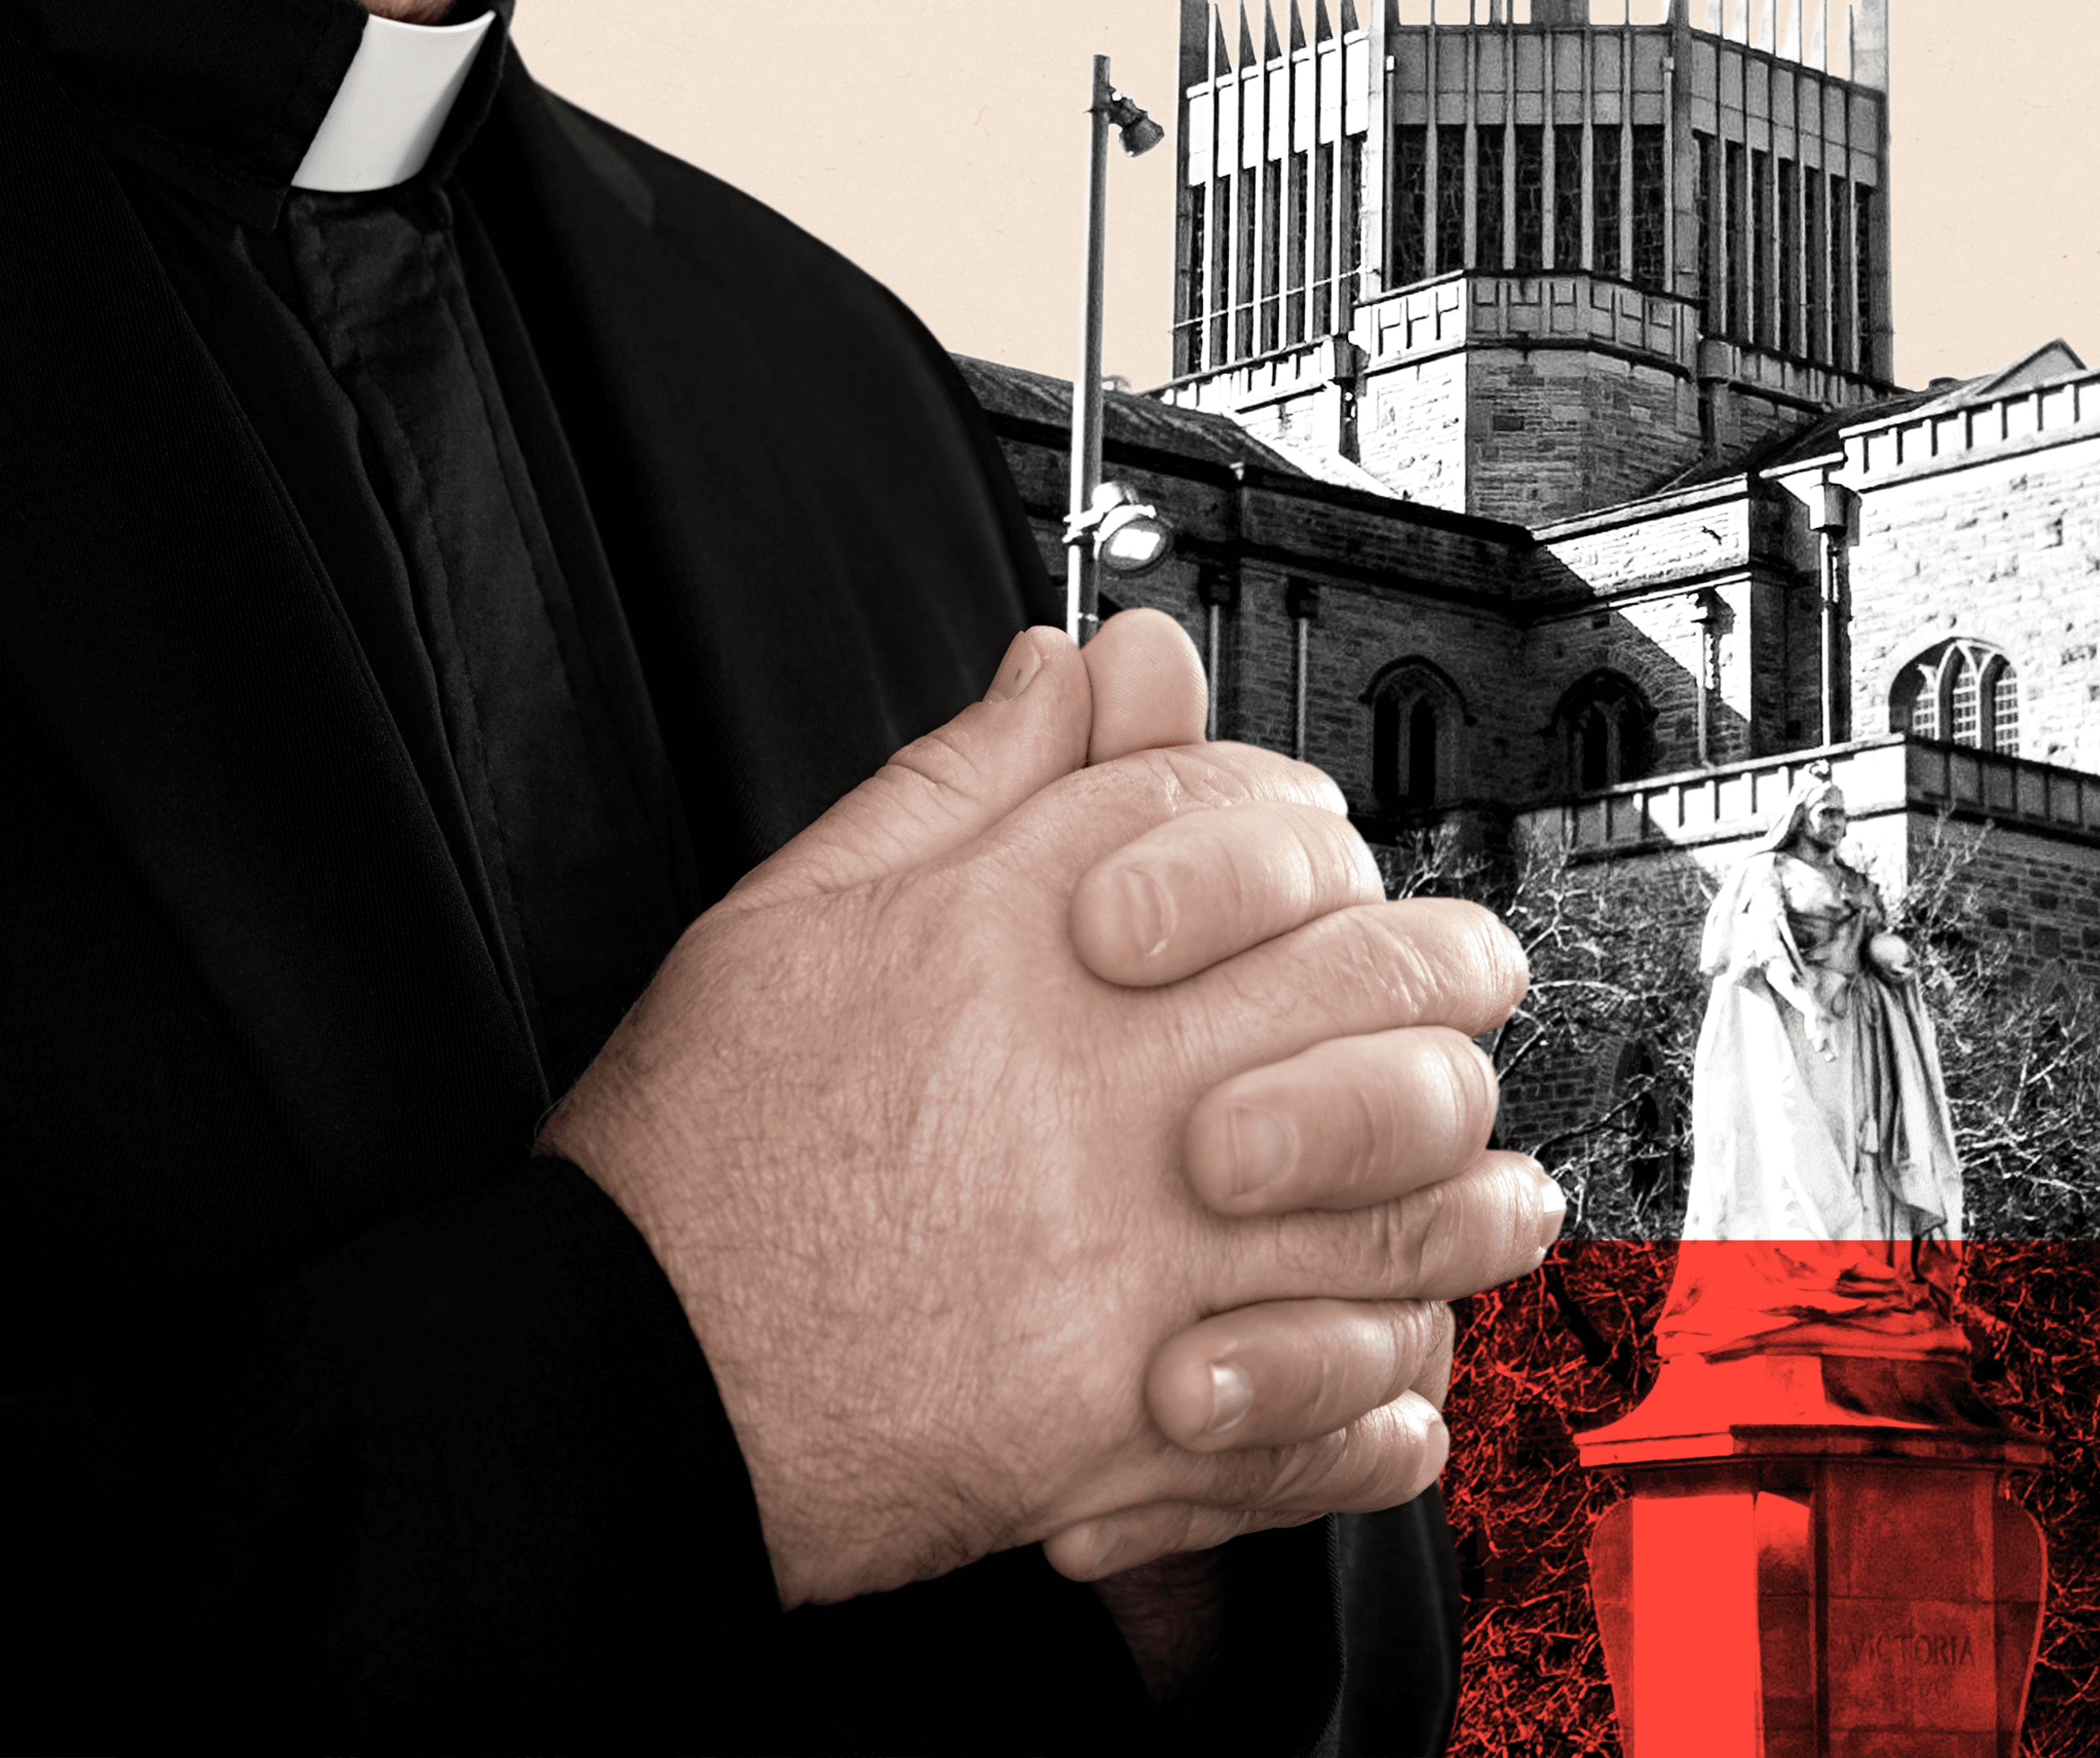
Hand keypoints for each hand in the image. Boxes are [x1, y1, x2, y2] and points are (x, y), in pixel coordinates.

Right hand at [540, 612, 1545, 1605]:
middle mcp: (1104, 1094)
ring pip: (1403, 1204)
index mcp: (1028, 942)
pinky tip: (1389, 1358)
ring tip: (1479, 1186)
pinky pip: (1335, 1412)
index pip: (1255, 825)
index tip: (1312, 862)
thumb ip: (964, 780)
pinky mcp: (1126, 1426)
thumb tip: (1075, 672)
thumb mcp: (801, 906)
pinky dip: (1389, 1388)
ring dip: (1468, 1187)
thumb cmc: (702, 1151)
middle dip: (1441, 979)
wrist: (619, 1375)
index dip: (1304, 830)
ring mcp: (1133, 1268)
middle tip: (1450, 998)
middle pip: (1378, 993)